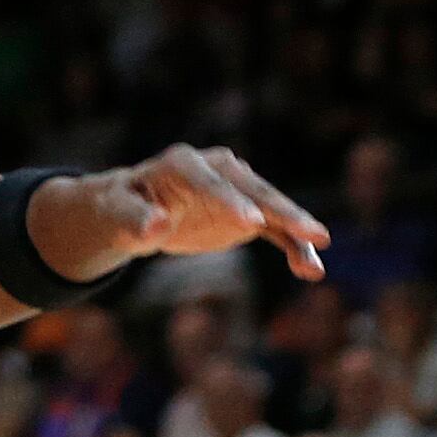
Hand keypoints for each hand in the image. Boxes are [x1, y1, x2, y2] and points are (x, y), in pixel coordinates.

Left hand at [65, 145, 327, 280]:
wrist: (134, 211)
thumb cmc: (121, 208)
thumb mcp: (118, 213)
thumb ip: (135, 219)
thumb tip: (156, 227)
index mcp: (182, 165)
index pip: (208, 180)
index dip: (228, 200)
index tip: (249, 221)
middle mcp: (217, 171)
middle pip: (253, 189)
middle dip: (281, 209)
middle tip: (312, 232)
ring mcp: (237, 191)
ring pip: (272, 209)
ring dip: (297, 231)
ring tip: (318, 256)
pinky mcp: (247, 214)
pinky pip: (275, 231)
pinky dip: (293, 247)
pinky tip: (311, 271)